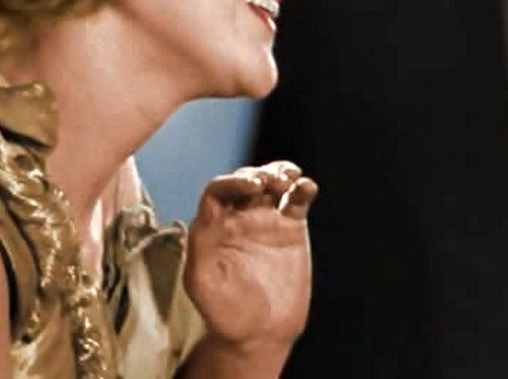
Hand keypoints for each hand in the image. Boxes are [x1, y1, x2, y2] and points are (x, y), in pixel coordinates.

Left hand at [184, 161, 317, 348]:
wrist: (261, 334)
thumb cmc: (225, 313)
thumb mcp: (204, 284)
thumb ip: (200, 251)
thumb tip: (202, 221)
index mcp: (213, 226)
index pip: (218, 190)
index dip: (233, 181)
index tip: (253, 186)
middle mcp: (238, 217)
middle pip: (246, 180)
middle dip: (259, 174)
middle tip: (274, 183)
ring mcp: (265, 220)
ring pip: (272, 183)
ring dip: (280, 172)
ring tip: (290, 180)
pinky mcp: (290, 227)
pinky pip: (297, 200)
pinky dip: (303, 188)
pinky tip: (306, 187)